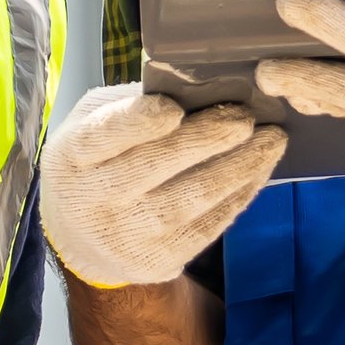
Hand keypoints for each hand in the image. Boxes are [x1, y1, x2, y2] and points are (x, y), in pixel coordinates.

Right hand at [42, 84, 286, 287]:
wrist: (83, 238)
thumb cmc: (97, 161)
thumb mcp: (93, 122)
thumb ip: (134, 103)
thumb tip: (201, 84)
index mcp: (73, 154)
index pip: (104, 135)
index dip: (138, 122)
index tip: (174, 109)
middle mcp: (95, 199)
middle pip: (155, 165)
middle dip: (207, 139)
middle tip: (246, 118)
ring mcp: (127, 235)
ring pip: (191, 198)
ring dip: (239, 167)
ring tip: (272, 141)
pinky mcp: (157, 261)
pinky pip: (208, 226)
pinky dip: (239, 195)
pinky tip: (259, 171)